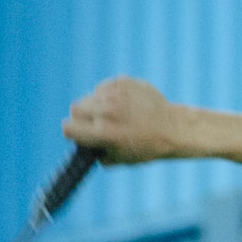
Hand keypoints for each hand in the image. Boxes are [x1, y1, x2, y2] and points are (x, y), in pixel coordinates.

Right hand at [62, 76, 186, 163]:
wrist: (173, 128)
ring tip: (114, 113)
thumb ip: (96, 153)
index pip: (68, 128)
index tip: (80, 134)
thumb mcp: (119, 159)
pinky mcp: (123, 82)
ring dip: (97, 105)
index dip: (73, 132)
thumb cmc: (147, 147)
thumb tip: (81, 145)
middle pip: (75, 109)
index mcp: (103, 133)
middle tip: (96, 123)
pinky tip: (123, 103)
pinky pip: (104, 87)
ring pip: (90, 96)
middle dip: (82, 117)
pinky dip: (109, 94)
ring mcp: (115, 94)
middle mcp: (106, 112)